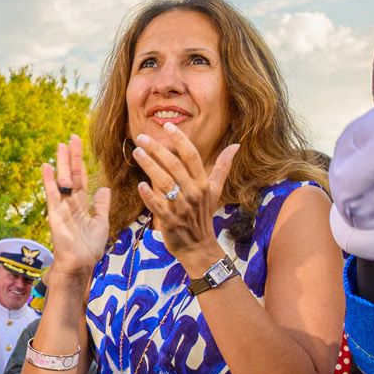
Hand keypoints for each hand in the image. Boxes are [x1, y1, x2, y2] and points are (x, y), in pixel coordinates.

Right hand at [39, 139, 111, 285]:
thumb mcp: (101, 222)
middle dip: (71, 157)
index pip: (81, 178)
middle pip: (71, 175)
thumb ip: (101, 205)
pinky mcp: (55, 215)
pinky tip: (46, 166)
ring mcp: (61, 208)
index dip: (80, 162)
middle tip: (71, 137)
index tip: (78, 146)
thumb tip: (104, 188)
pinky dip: (49, 180)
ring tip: (60, 145)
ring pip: (62, 181)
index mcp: (80, 205)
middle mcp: (69, 203)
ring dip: (61, 163)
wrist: (80, 265)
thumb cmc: (89, 249)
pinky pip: (52, 195)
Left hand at [130, 123, 240, 265]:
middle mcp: (193, 193)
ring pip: (164, 182)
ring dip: (150, 166)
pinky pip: (159, 206)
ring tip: (137, 153)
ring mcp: (182, 207)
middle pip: (174, 166)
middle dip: (158, 149)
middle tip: (142, 137)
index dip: (180, 140)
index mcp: (203, 183)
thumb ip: (222, 167)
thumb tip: (235, 145)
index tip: (167, 126)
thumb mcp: (215, 190)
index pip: (192, 156)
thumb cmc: (204, 216)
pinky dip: (150, 197)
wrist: (199, 247)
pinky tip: (140, 186)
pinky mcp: (170, 221)